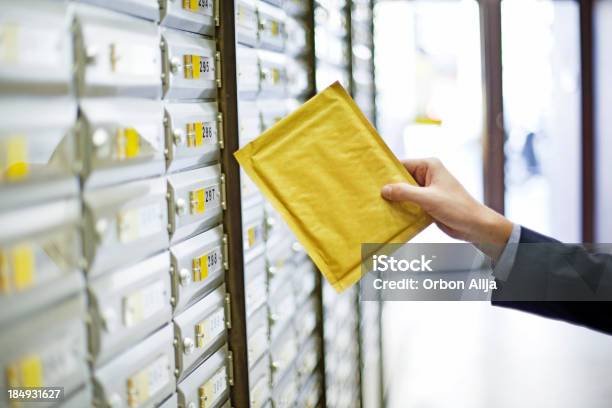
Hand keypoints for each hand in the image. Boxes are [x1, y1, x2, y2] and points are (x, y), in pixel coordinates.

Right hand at [381, 158, 512, 250]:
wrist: (475, 226)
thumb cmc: (457, 207)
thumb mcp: (428, 199)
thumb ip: (405, 193)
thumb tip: (384, 189)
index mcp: (429, 166)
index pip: (402, 165)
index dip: (388, 172)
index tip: (372, 180)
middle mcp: (428, 175)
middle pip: (402, 179)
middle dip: (390, 187)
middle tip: (371, 195)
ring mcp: (427, 189)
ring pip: (404, 192)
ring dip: (395, 200)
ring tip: (377, 205)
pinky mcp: (427, 203)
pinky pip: (410, 203)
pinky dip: (402, 208)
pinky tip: (390, 213)